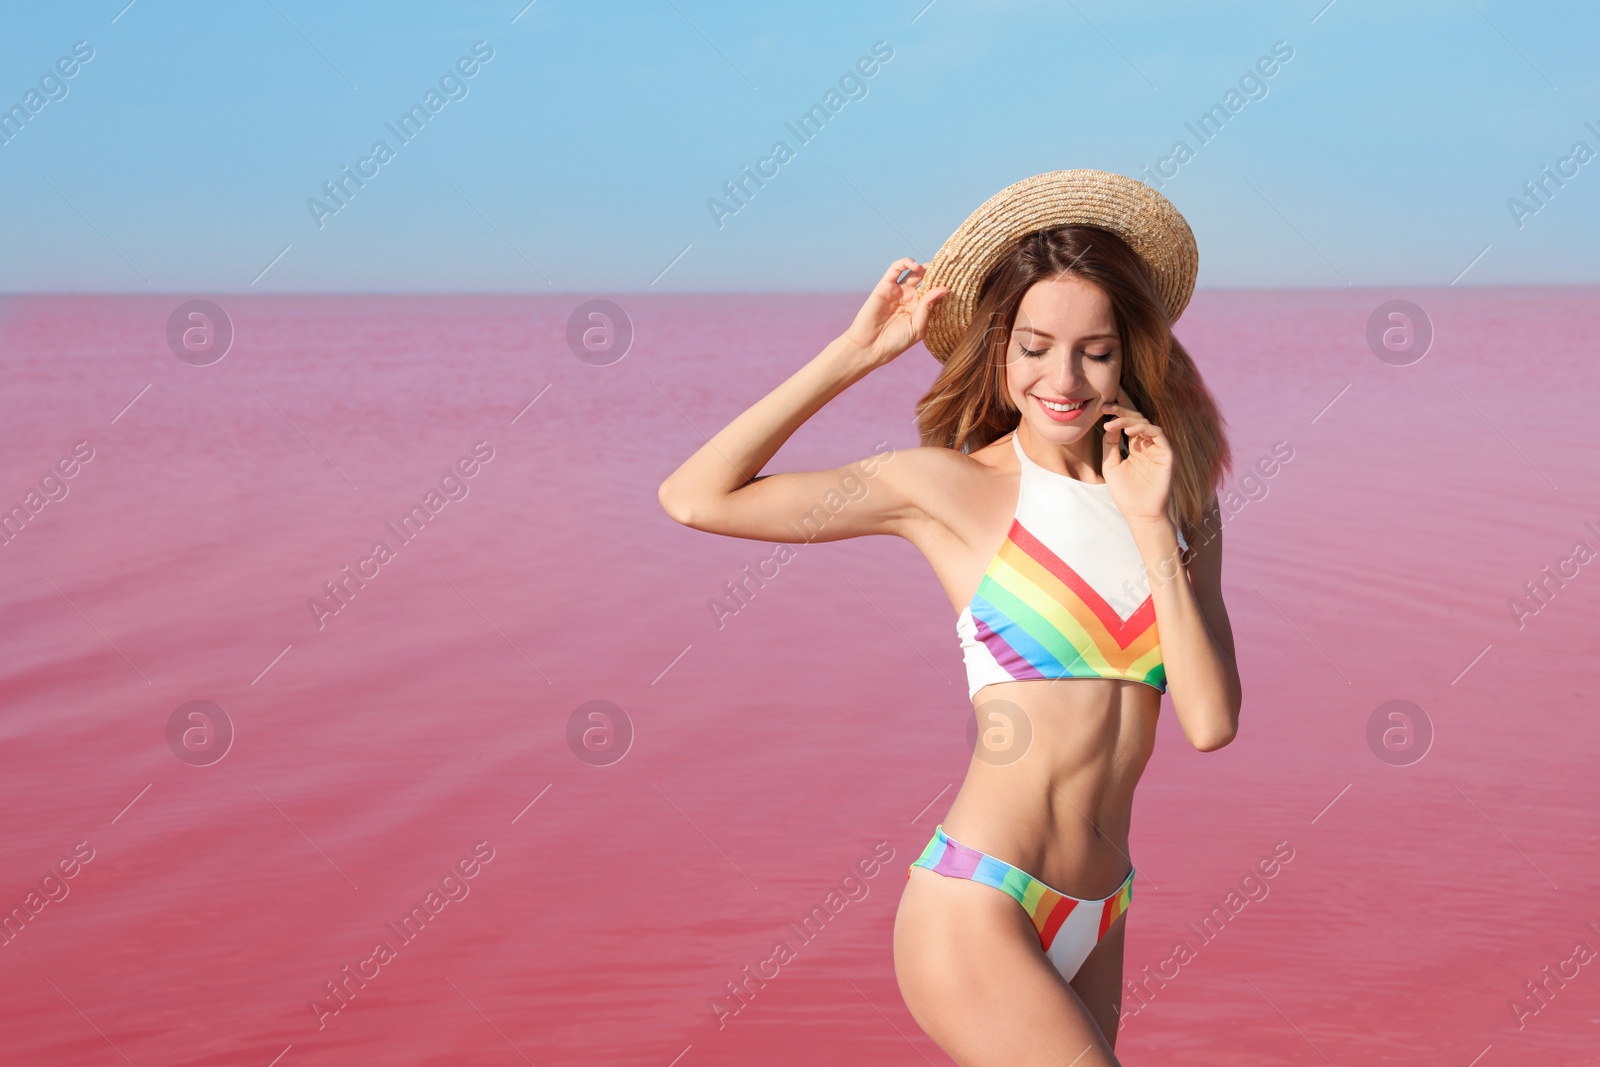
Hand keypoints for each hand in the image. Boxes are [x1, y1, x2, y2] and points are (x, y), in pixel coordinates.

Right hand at [840, 258, 949, 367]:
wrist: (869, 347)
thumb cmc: (895, 343)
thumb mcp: (917, 328)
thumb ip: (928, 307)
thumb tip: (944, 288)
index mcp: (922, 309)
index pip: (937, 291)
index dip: (946, 283)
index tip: (960, 277)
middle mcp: (911, 297)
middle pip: (928, 278)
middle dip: (939, 270)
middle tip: (952, 261)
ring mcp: (898, 290)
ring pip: (914, 271)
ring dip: (924, 266)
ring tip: (932, 267)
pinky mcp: (885, 285)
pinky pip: (896, 269)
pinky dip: (906, 262)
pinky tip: (916, 266)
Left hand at [1100, 388, 1172, 525]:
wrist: (1140, 514)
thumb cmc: (1125, 493)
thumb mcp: (1111, 464)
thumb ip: (1110, 444)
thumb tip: (1108, 424)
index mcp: (1135, 445)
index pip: (1128, 422)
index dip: (1118, 409)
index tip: (1102, 402)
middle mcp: (1148, 444)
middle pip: (1136, 418)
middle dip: (1120, 409)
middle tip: (1105, 405)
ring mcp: (1158, 448)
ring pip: (1145, 423)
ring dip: (1128, 419)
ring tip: (1112, 421)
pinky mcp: (1167, 454)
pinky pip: (1158, 434)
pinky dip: (1143, 429)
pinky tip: (1128, 430)